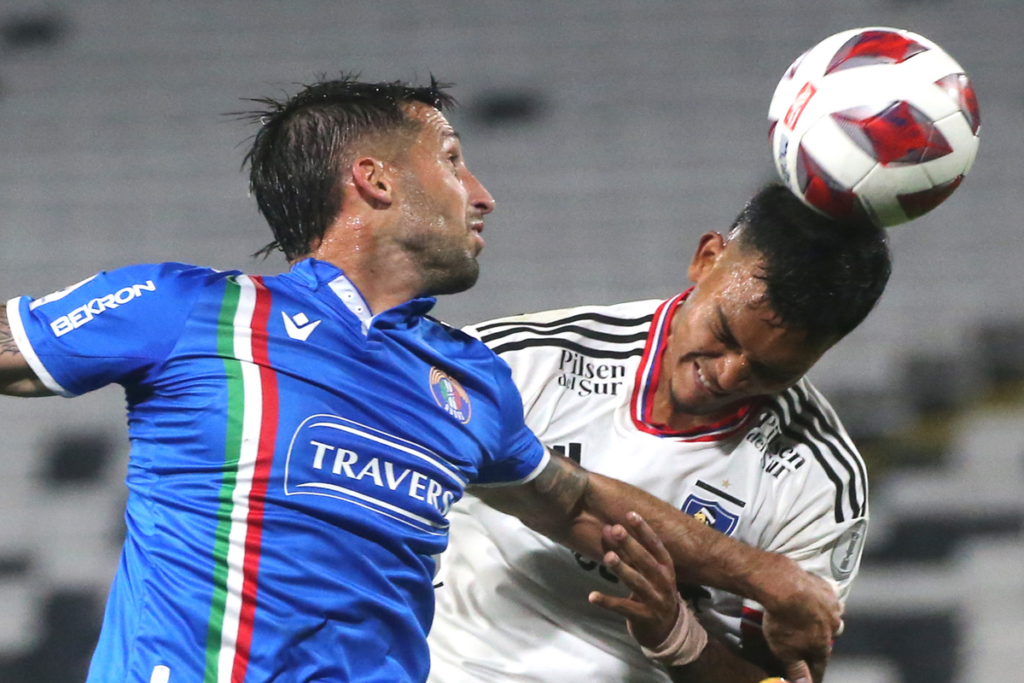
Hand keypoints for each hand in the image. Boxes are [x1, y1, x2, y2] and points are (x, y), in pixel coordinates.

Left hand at [587, 511, 680, 646]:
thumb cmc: (654, 593)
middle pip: (646, 561)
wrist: (667, 631)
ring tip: (608, 557)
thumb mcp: (650, 573)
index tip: (630, 515)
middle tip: (615, 529)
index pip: (656, 546)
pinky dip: (607, 602)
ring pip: (637, 582)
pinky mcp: (643, 617)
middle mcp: (664, 583)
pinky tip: (592, 596)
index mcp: (667, 568)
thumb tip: (609, 528)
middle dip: (630, 545)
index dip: (644, 530)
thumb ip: (631, 553)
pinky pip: (623, 608)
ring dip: (622, 569)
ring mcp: (655, 601)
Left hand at [760, 568, 840, 663]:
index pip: (820, 665)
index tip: (812, 677)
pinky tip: (814, 595)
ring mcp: (832, 606)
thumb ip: (796, 670)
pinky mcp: (828, 587)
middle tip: (812, 638)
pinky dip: (824, 598)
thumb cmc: (783, 622)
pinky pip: (830, 596)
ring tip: (814, 615)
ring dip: (827, 618)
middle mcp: (833, 627)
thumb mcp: (784, 651)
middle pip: (831, 638)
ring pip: (835, 616)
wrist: (785, 587)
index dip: (814, 672)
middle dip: (822, 641)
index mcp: (822, 645)